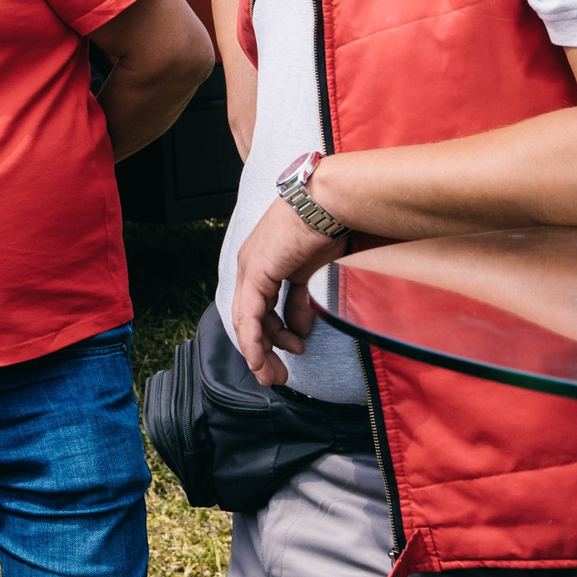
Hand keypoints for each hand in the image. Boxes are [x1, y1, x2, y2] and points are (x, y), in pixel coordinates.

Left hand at [230, 194, 351, 386]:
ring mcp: (252, 268)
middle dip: (264, 350)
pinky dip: (254, 341)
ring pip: (247, 321)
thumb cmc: (326, 228)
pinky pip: (249, 315)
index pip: (259, 309)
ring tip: (276, 374)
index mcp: (264, 265)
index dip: (271, 336)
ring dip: (260, 353)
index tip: (288, 355)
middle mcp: (252, 266)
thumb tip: (301, 329)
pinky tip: (260, 361)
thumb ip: (300, 300)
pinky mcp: (257, 271)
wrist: (329, 202)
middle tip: (277, 375)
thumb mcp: (311, 273)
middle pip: (250, 318)